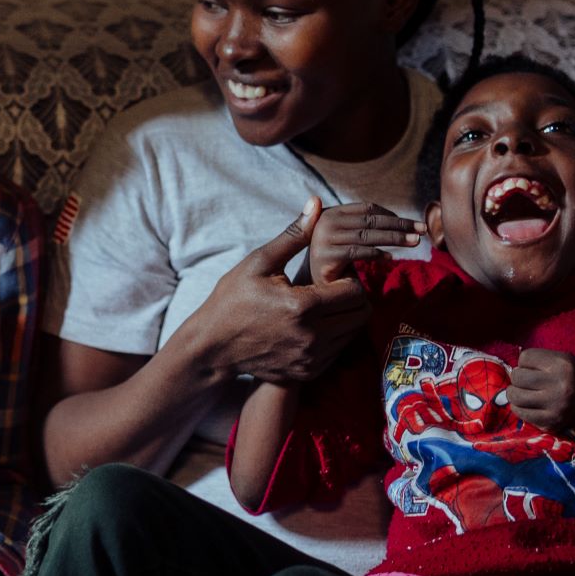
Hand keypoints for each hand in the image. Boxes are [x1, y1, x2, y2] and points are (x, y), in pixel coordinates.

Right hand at [190, 200, 374, 385]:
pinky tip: (312, 326)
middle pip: (362, 313)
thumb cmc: (232, 300)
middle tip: (330, 289)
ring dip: (345, 317)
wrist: (213, 348)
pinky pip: (339, 351)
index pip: (355, 291)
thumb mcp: (258, 263)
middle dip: (353, 297)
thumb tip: (316, 203)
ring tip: (321, 306)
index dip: (348, 278)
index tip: (328, 275)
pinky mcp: (309, 372)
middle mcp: (312, 337)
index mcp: (303, 307)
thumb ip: (293, 236)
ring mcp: (312, 359)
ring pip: (354, 333)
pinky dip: (334, 337)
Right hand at [304, 202, 425, 285]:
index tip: (413, 223)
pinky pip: (358, 252)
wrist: (315, 286)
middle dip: (400, 224)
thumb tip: (399, 219)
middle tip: (423, 230)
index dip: (392, 214)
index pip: (367, 208)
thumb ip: (364, 226)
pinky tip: (392, 257)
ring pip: (367, 235)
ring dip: (395, 238)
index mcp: (331, 212)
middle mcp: (324, 222)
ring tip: (415, 242)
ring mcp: (323, 238)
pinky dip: (377, 254)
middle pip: (370, 220)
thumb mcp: (348, 239)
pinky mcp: (326, 256)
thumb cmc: (337, 262)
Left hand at [506, 348, 574, 447]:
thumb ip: (539, 360)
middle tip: (525, 382)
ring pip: (515, 396)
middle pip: (517, 377)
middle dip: (518, 378)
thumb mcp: (562, 359)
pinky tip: (526, 405)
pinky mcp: (551, 422)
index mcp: (562, 364)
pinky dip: (518, 408)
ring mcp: (554, 405)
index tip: (532, 368)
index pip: (524, 357)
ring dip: (514, 393)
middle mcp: (559, 384)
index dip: (525, 362)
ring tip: (521, 392)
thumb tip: (511, 369)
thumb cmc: (574, 377)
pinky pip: (520, 413)